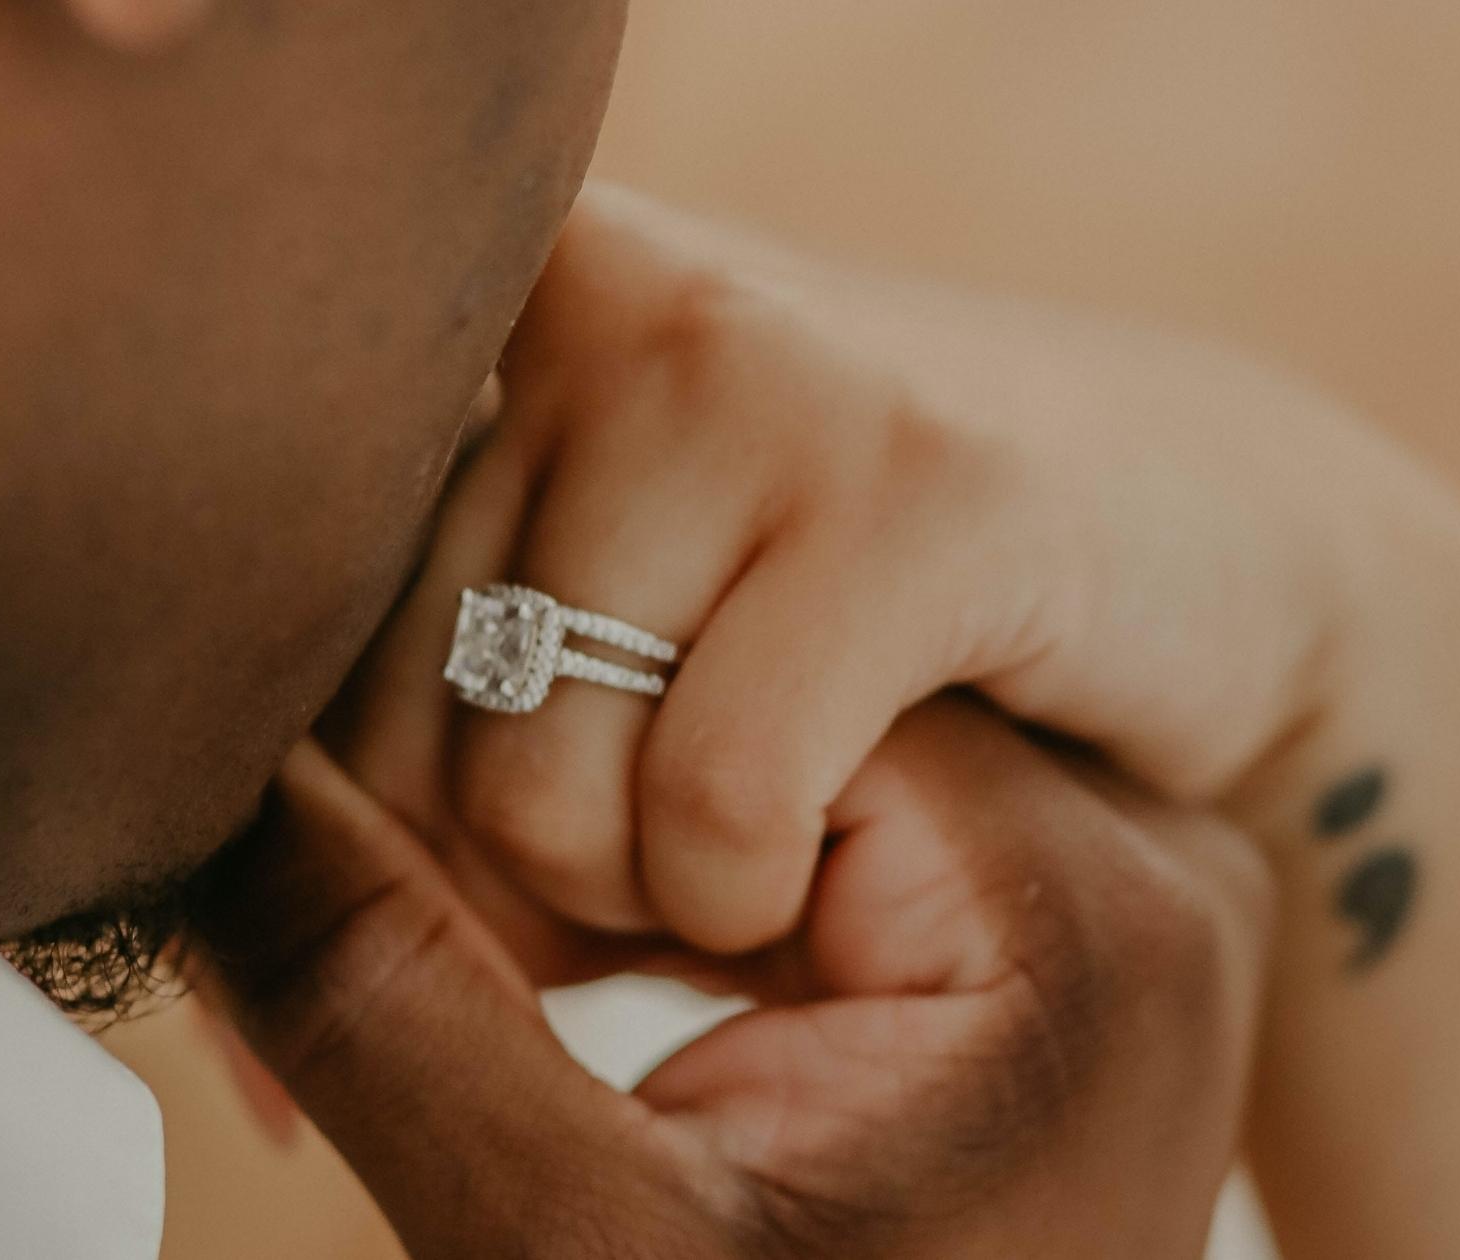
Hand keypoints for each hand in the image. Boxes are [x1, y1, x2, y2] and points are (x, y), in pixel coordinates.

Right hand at [195, 701, 1270, 1258]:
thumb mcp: (571, 1247)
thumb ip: (393, 997)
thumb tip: (221, 767)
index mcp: (1093, 909)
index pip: (774, 690)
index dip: (573, 776)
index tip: (497, 934)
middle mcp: (1153, 863)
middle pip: (792, 703)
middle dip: (599, 817)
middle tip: (520, 965)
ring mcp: (1115, 896)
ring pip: (794, 748)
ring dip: (635, 848)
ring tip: (580, 978)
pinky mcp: (1052, 932)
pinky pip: (841, 826)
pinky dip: (703, 884)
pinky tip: (640, 971)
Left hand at [329, 187, 1432, 952]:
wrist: (1206, 534)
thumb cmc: (873, 620)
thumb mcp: (624, 656)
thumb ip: (423, 778)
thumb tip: (252, 1065)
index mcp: (510, 305)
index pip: (291, 632)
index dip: (354, 831)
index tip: (488, 906)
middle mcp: (609, 296)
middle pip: (388, 734)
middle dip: (503, 890)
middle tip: (646, 892)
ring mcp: (764, 375)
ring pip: (534, 785)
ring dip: (632, 911)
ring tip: (736, 870)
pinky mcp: (923, 491)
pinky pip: (718, 796)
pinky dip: (750, 897)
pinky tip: (816, 881)